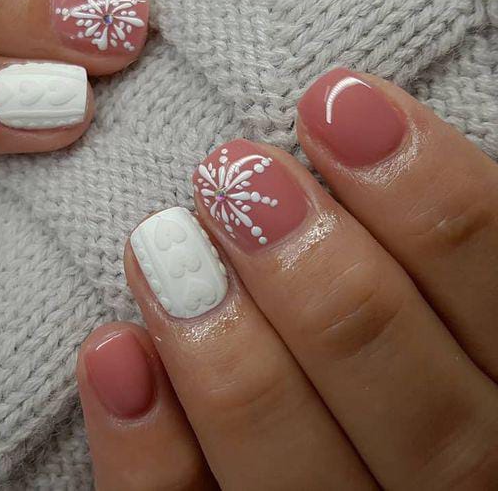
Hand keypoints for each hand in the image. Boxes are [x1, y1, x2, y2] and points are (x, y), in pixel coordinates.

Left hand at [76, 69, 497, 488]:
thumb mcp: (446, 310)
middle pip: (419, 413)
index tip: (338, 103)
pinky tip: (111, 351)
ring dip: (232, 358)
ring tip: (162, 244)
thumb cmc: (399, 361)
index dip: (434, 198)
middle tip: (240, 175)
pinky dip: (149, 448)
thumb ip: (432, 257)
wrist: (348, 468)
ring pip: (305, 478)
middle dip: (325, 281)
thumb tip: (365, 123)